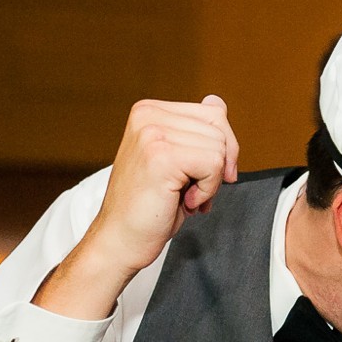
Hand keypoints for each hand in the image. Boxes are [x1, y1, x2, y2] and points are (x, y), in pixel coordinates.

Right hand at [90, 95, 240, 275]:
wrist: (120, 240)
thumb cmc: (149, 207)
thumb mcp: (178, 160)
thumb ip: (196, 131)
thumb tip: (217, 101)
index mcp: (149, 111)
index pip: (214, 113)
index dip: (221, 149)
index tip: (201, 176)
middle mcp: (148, 115)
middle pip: (220, 129)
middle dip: (216, 167)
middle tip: (189, 190)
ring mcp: (152, 133)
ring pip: (219, 148)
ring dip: (210, 182)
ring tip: (181, 196)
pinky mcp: (161, 155)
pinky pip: (213, 165)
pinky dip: (207, 191)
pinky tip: (183, 201)